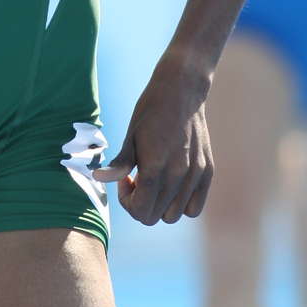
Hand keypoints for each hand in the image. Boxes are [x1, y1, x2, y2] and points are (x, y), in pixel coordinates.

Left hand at [98, 52, 213, 224]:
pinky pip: (195, 207)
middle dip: (141, 204)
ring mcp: (196, 174)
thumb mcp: (130, 136)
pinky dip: (181, 204)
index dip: (127, 202)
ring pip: (175, 215)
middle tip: (137, 180)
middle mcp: (179, 175)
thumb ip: (120, 164)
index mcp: (156, 167)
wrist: (182, 90)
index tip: (126, 180)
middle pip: (156, 217)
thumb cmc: (151, 110)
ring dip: (160, 205)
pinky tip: (172, 184)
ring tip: (155, 181)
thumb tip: (99, 179)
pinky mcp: (207, 171)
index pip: (141, 211)